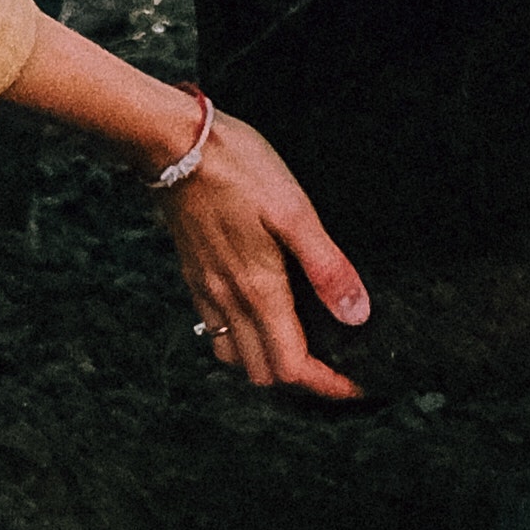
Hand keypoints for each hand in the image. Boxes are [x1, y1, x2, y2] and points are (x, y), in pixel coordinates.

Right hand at [164, 110, 370, 402]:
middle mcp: (229, 301)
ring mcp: (206, 291)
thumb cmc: (239, 169)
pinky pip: (216, 330)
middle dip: (300, 377)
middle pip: (263, 372)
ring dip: (266, 361)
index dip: (327, 383)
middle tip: (334, 361)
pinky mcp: (193, 275)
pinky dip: (241, 339)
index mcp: (259, 290)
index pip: (293, 366)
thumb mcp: (294, 210)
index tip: (355, 384)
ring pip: (235, 357)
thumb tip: (356, 314)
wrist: (173, 145)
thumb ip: (326, 266)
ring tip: (299, 341)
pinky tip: (260, 312)